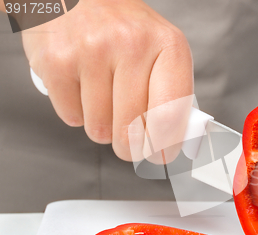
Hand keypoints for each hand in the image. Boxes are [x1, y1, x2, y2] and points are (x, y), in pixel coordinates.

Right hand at [22, 0, 192, 161]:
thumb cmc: (125, 29)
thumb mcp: (162, 51)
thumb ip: (172, 94)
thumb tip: (176, 141)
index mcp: (169, 46)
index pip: (170, 115)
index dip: (165, 147)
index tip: (160, 156)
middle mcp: (132, 45)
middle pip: (132, 132)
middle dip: (129, 146)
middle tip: (128, 140)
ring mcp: (92, 51)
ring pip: (99, 129)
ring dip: (101, 127)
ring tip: (103, 98)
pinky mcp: (57, 61)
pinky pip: (71, 117)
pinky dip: (77, 113)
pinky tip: (82, 89)